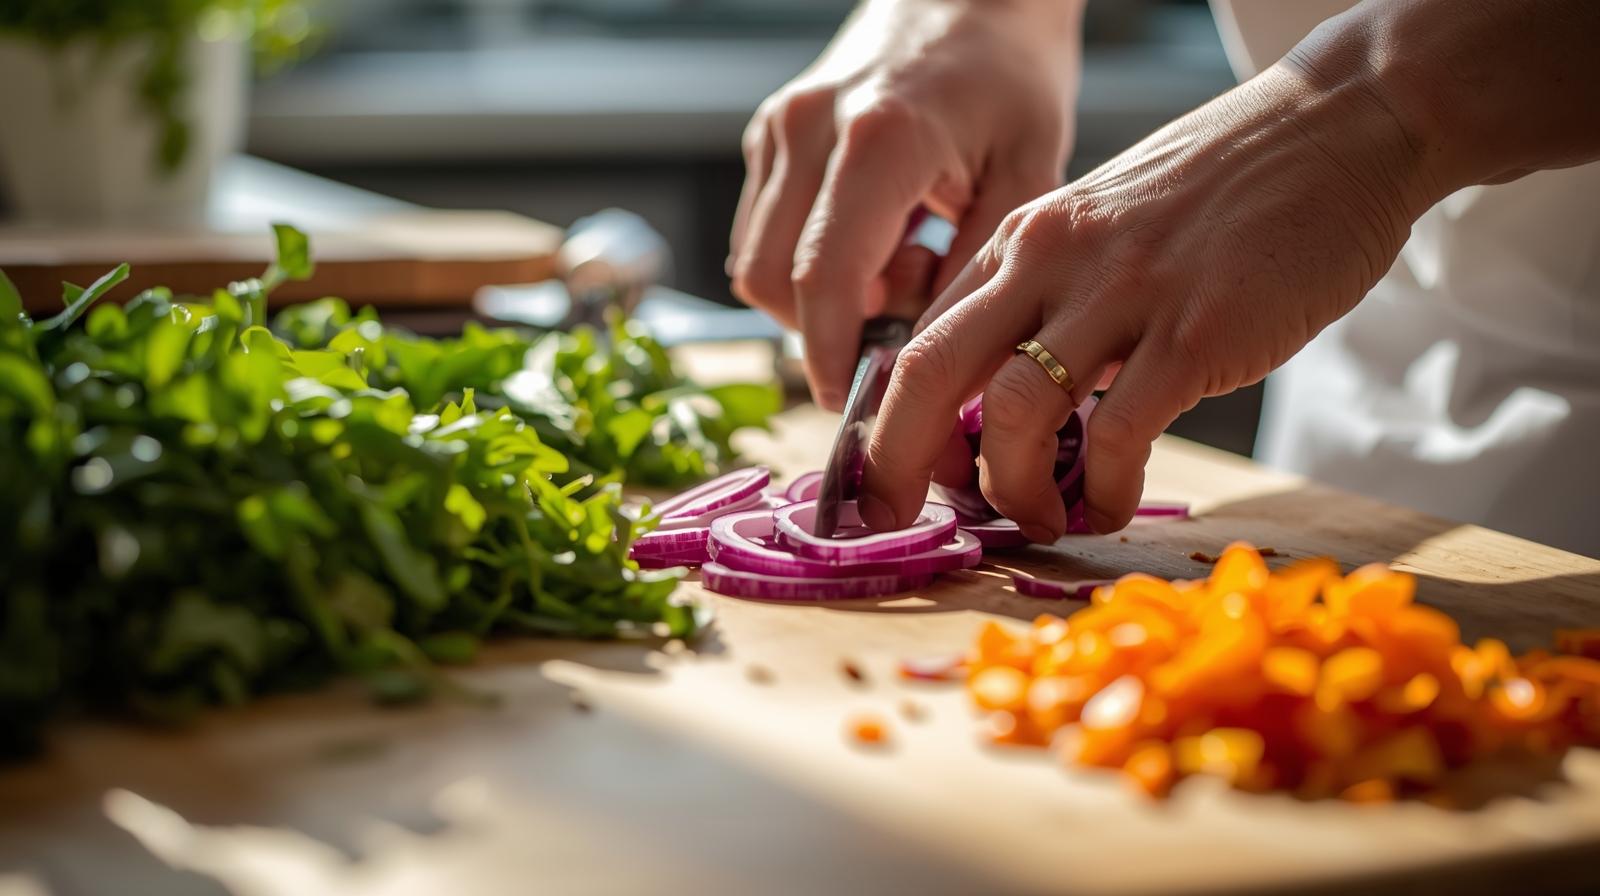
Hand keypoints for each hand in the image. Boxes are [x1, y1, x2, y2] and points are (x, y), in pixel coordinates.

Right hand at [728, 0, 1081, 408]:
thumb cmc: (1011, 73)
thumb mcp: (1029, 172)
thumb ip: (974, 271)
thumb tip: (929, 360)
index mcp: (879, 137)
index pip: (823, 278)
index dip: (830, 354)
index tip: (853, 401)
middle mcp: (809, 128)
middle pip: (770, 280)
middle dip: (825, 326)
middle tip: (905, 312)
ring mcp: (779, 127)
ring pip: (755, 261)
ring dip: (818, 293)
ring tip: (903, 259)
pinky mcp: (769, 133)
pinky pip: (765, 229)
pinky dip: (810, 259)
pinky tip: (879, 235)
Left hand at [859, 50, 1448, 540]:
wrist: (1342, 124)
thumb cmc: (1225, 191)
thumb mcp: (1107, 226)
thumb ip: (1054, 298)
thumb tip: (1008, 402)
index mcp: (1024, 239)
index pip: (921, 337)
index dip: (890, 420)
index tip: (897, 475)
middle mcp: (1051, 259)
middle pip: (929, 371)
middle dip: (895, 460)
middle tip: (895, 517)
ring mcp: (1122, 293)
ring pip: (1012, 412)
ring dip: (1009, 488)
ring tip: (1036, 519)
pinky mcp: (1196, 332)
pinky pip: (1118, 435)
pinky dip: (1103, 490)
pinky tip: (1112, 506)